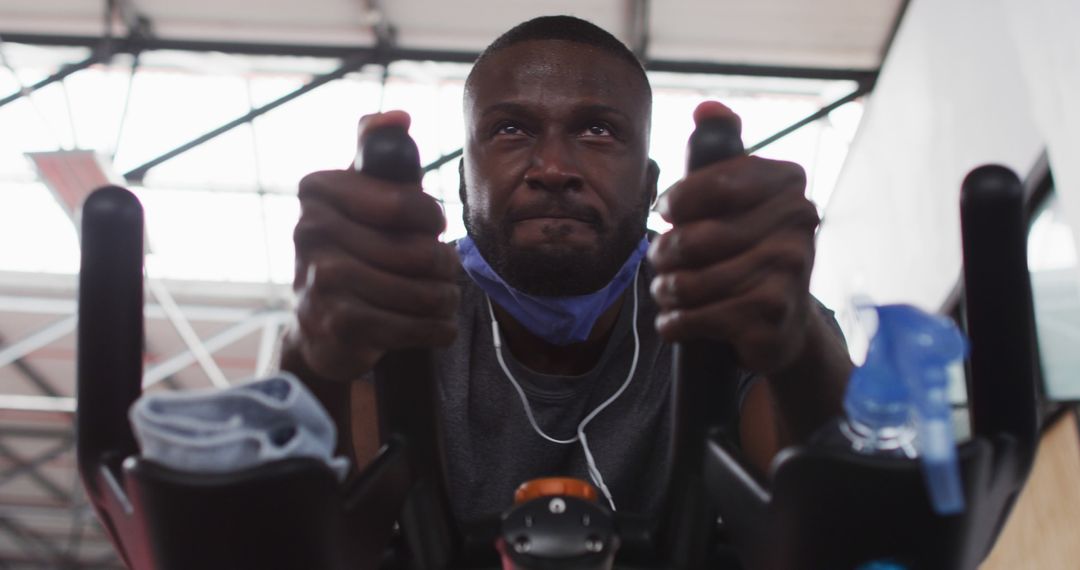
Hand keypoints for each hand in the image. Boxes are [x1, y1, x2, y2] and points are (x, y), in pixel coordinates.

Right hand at [290, 111, 459, 381]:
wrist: (322, 326)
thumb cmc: (356, 247)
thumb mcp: (364, 193)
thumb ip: (380, 150)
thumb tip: (400, 117)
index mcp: (318, 189)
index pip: (406, 202)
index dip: (432, 218)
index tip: (431, 226)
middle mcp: (309, 231)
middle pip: (420, 251)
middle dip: (444, 265)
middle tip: (443, 270)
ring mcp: (319, 280)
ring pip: (423, 291)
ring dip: (444, 298)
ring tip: (442, 296)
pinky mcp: (336, 324)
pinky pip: (413, 326)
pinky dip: (437, 327)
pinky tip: (436, 323)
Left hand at [647, 102, 819, 373]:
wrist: (783, 324)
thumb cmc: (748, 251)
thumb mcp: (736, 198)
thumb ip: (719, 152)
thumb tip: (706, 108)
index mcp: (788, 183)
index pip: (714, 183)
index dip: (677, 202)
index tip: (666, 213)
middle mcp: (800, 222)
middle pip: (694, 238)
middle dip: (663, 255)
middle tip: (661, 262)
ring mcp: (791, 270)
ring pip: (689, 282)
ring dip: (666, 291)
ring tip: (669, 291)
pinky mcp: (774, 316)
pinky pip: (696, 317)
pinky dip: (674, 323)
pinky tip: (677, 320)